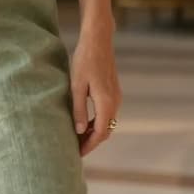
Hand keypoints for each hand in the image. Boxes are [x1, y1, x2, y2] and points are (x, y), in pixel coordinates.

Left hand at [69, 25, 122, 157]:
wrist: (98, 40)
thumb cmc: (85, 60)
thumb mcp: (76, 86)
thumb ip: (79, 109)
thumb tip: (80, 131)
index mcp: (106, 103)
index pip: (100, 133)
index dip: (89, 146)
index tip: (77, 154)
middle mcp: (115, 102)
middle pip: (106, 131)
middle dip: (92, 142)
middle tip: (76, 150)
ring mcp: (116, 97)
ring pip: (108, 123)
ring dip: (95, 133)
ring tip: (78, 139)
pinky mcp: (113, 92)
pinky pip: (108, 114)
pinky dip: (98, 122)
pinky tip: (85, 123)